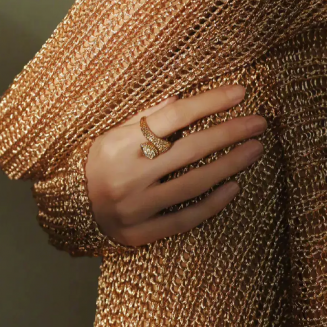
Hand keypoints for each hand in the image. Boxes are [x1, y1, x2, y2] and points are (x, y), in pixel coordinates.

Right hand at [85, 84, 265, 246]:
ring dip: (229, 165)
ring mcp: (136, 206)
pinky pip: (184, 219)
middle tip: (259, 122)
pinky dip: (211, 204)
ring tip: (255, 150)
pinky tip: (234, 187)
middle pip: (190, 149)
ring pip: (193, 184)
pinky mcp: (141, 233)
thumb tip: (181, 100)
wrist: (66, 208)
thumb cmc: (95, 162)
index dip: (209, 102)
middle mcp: (129, 174)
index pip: (174, 116)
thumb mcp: (112, 132)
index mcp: (121, 142)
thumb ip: (144, 117)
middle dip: (229, 133)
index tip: (239, 93)